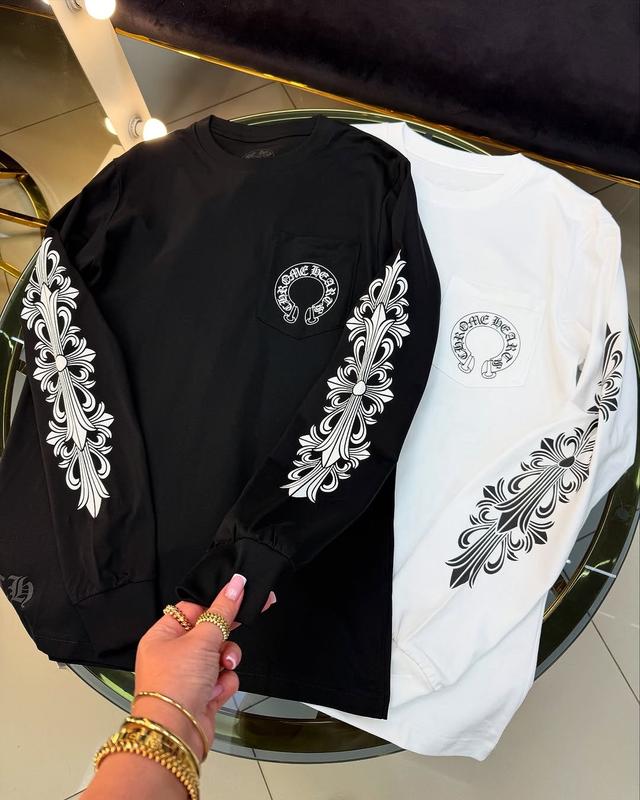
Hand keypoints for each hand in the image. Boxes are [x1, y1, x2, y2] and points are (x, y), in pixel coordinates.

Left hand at [131, 574, 275, 760]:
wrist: (175, 733)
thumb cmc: (174, 685)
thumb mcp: (202, 638)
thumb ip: (223, 610)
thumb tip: (236, 584)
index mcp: (163, 636)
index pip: (193, 609)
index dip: (215, 604)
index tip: (238, 596)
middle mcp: (173, 655)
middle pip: (209, 633)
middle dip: (223, 637)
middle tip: (240, 626)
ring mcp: (188, 676)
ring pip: (221, 656)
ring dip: (227, 661)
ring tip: (223, 669)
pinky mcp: (202, 695)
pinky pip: (223, 678)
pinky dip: (224, 684)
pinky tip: (215, 691)